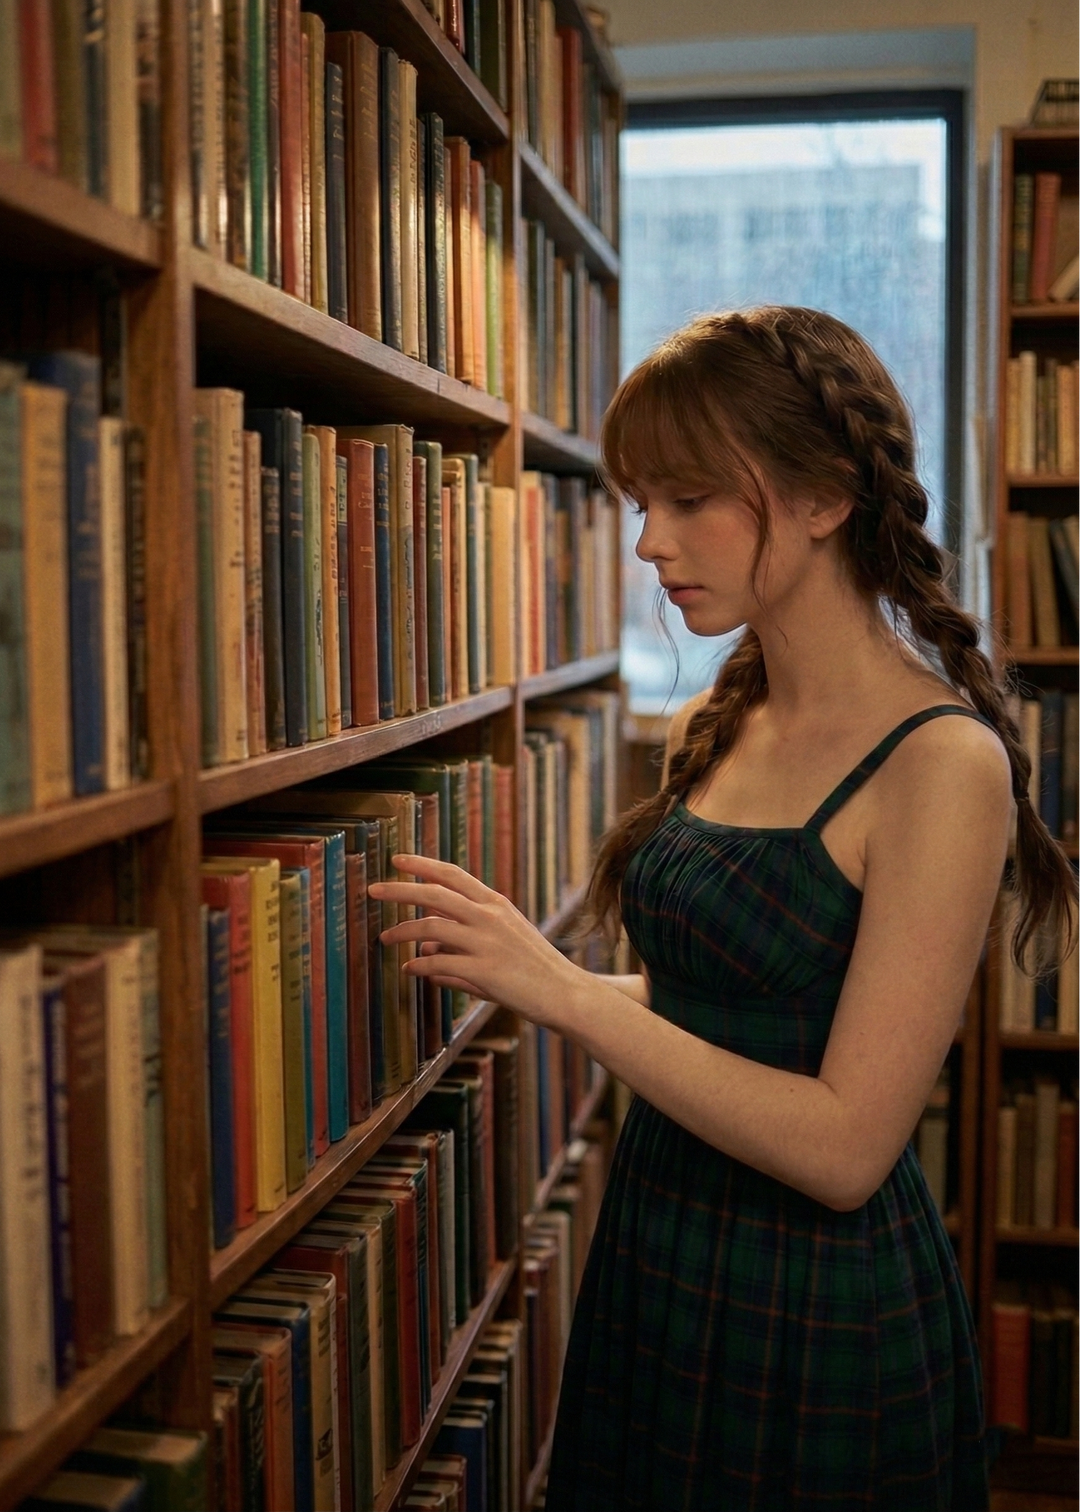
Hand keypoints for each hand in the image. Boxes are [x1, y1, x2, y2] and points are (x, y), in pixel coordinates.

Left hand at [368, 854, 581, 1025]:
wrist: (565, 993)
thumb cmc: (533, 968)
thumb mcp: (500, 944)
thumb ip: (459, 943)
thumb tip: (422, 949)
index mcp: (495, 904)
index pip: (453, 875)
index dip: (423, 865)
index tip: (398, 859)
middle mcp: (490, 917)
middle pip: (435, 894)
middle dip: (400, 889)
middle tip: (373, 889)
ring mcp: (487, 943)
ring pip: (431, 928)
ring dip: (402, 932)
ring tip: (384, 938)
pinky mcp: (483, 971)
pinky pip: (438, 964)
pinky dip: (418, 966)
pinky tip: (409, 970)